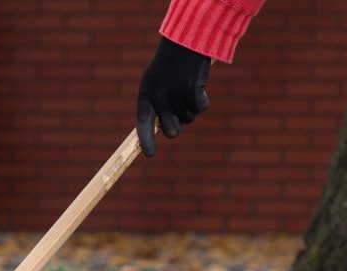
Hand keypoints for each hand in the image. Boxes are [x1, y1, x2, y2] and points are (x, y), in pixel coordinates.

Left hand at [136, 37, 211, 156]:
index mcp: (146, 94)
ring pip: (189, 118)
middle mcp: (159, 98)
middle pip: (172, 130)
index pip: (143, 124)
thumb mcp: (157, 82)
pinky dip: (203, 99)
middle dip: (178, 125)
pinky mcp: (193, 92)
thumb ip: (158, 105)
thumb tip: (168, 130)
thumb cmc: (170, 64)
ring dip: (191, 106)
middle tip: (180, 109)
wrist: (185, 41)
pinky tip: (197, 83)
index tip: (149, 154)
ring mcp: (176, 96)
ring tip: (186, 85)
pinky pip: (201, 108)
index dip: (146, 140)